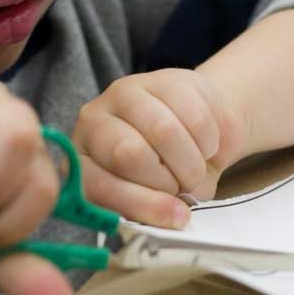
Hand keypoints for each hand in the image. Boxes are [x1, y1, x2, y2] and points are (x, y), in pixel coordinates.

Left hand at [72, 68, 247, 228]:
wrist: (190, 127)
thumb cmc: (164, 173)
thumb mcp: (153, 200)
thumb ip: (154, 209)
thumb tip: (174, 214)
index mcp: (81, 162)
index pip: (99, 186)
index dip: (141, 205)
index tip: (176, 216)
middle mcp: (92, 122)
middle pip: (130, 154)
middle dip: (169, 180)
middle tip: (185, 186)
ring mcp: (123, 94)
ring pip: (164, 131)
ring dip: (194, 161)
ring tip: (198, 166)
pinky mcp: (160, 77)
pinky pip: (194, 113)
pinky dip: (212, 139)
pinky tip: (207, 144)